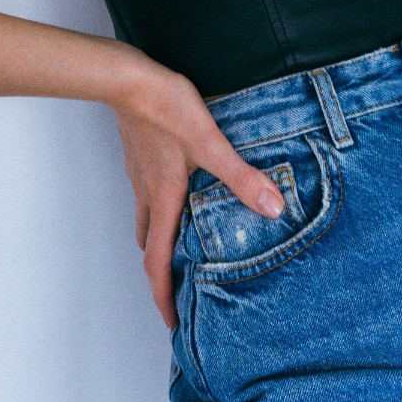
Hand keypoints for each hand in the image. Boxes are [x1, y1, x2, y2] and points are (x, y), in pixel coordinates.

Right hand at [110, 61, 287, 330]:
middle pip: (150, 244)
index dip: (163, 297)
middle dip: (162, 271)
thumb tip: (273, 208)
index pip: (157, 262)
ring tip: (183, 244)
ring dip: (161, 238)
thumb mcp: (210, 143)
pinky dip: (161, 205)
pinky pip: (148, 191)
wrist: (128, 78)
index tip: (171, 323)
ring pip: (148, 217)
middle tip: (180, 286)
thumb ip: (241, 177)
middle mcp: (148, 193)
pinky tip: (180, 190)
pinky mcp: (141, 153)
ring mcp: (141, 173)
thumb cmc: (166, 109)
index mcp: (163, 200)